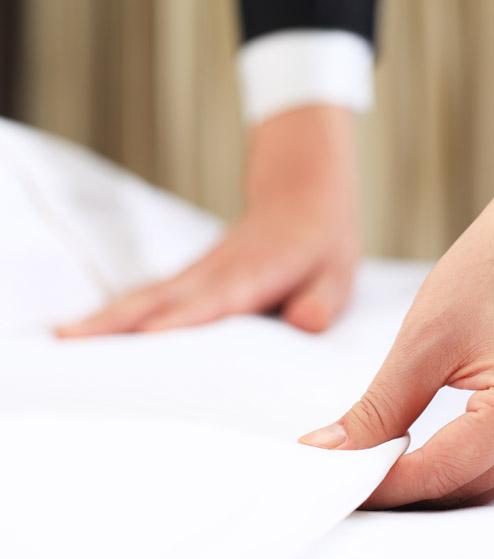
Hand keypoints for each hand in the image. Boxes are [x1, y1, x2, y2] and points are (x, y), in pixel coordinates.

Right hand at [57, 106, 359, 336]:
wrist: (303, 194)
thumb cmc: (323, 242)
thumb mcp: (339, 273)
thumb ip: (323, 300)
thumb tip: (306, 323)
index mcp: (256, 271)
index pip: (216, 299)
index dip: (185, 318)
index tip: (148, 336)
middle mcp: (218, 271)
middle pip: (163, 296)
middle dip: (117, 319)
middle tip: (70, 340)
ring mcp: (200, 271)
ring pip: (148, 294)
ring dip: (107, 315)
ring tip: (65, 338)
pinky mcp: (193, 276)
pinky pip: (152, 294)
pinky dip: (120, 311)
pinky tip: (95, 329)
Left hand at [299, 66, 493, 507]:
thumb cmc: (488, 269)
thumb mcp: (421, 343)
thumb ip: (376, 411)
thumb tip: (329, 454)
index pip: (440, 472)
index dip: (382, 485)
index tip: (335, 484)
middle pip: (464, 488)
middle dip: (402, 486)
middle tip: (346, 474)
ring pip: (482, 483)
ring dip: (430, 479)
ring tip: (377, 463)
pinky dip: (460, 463)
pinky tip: (423, 449)